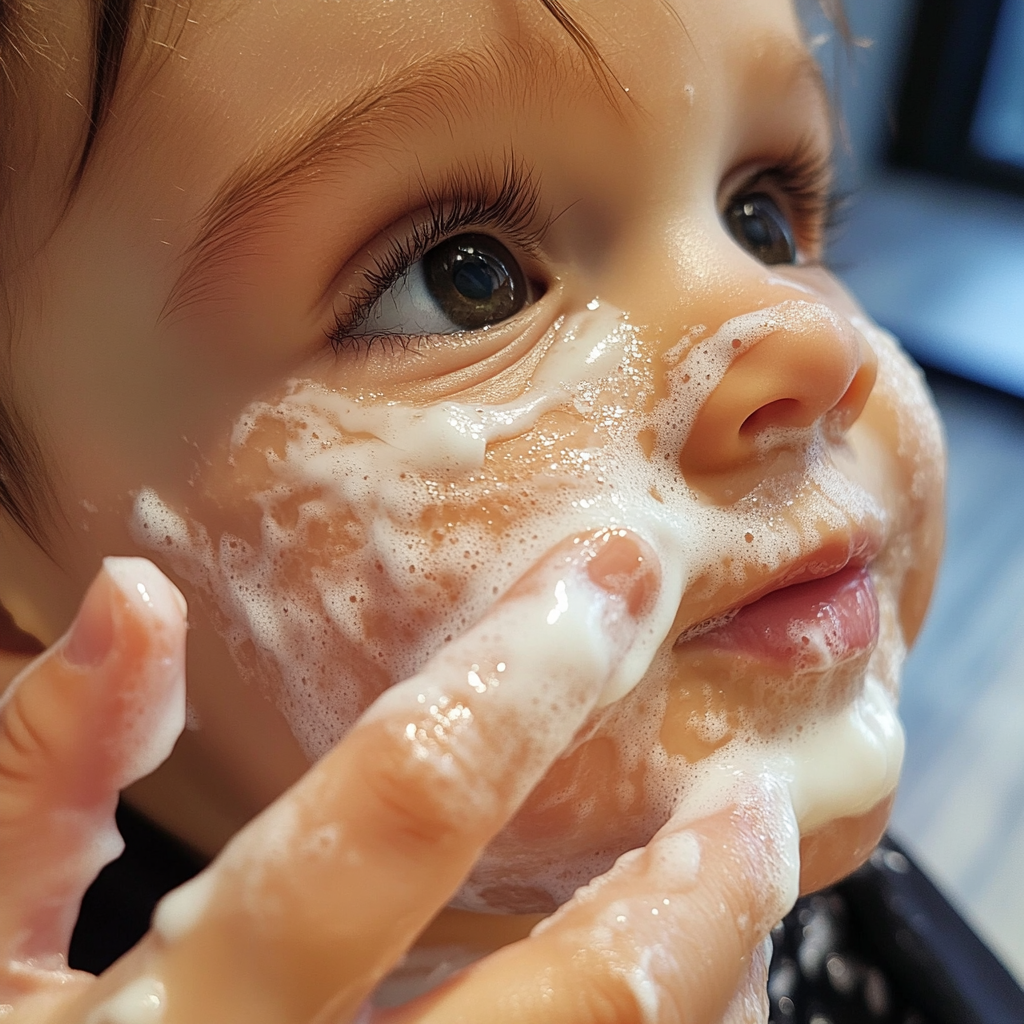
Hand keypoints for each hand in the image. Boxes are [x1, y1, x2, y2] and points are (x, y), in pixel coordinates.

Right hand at [0, 535, 797, 1023]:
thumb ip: (48, 765)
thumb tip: (134, 589)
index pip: (392, 818)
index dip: (518, 679)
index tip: (609, 578)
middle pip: (572, 1009)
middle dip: (693, 889)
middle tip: (753, 791)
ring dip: (708, 992)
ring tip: (736, 898)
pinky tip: (689, 1001)